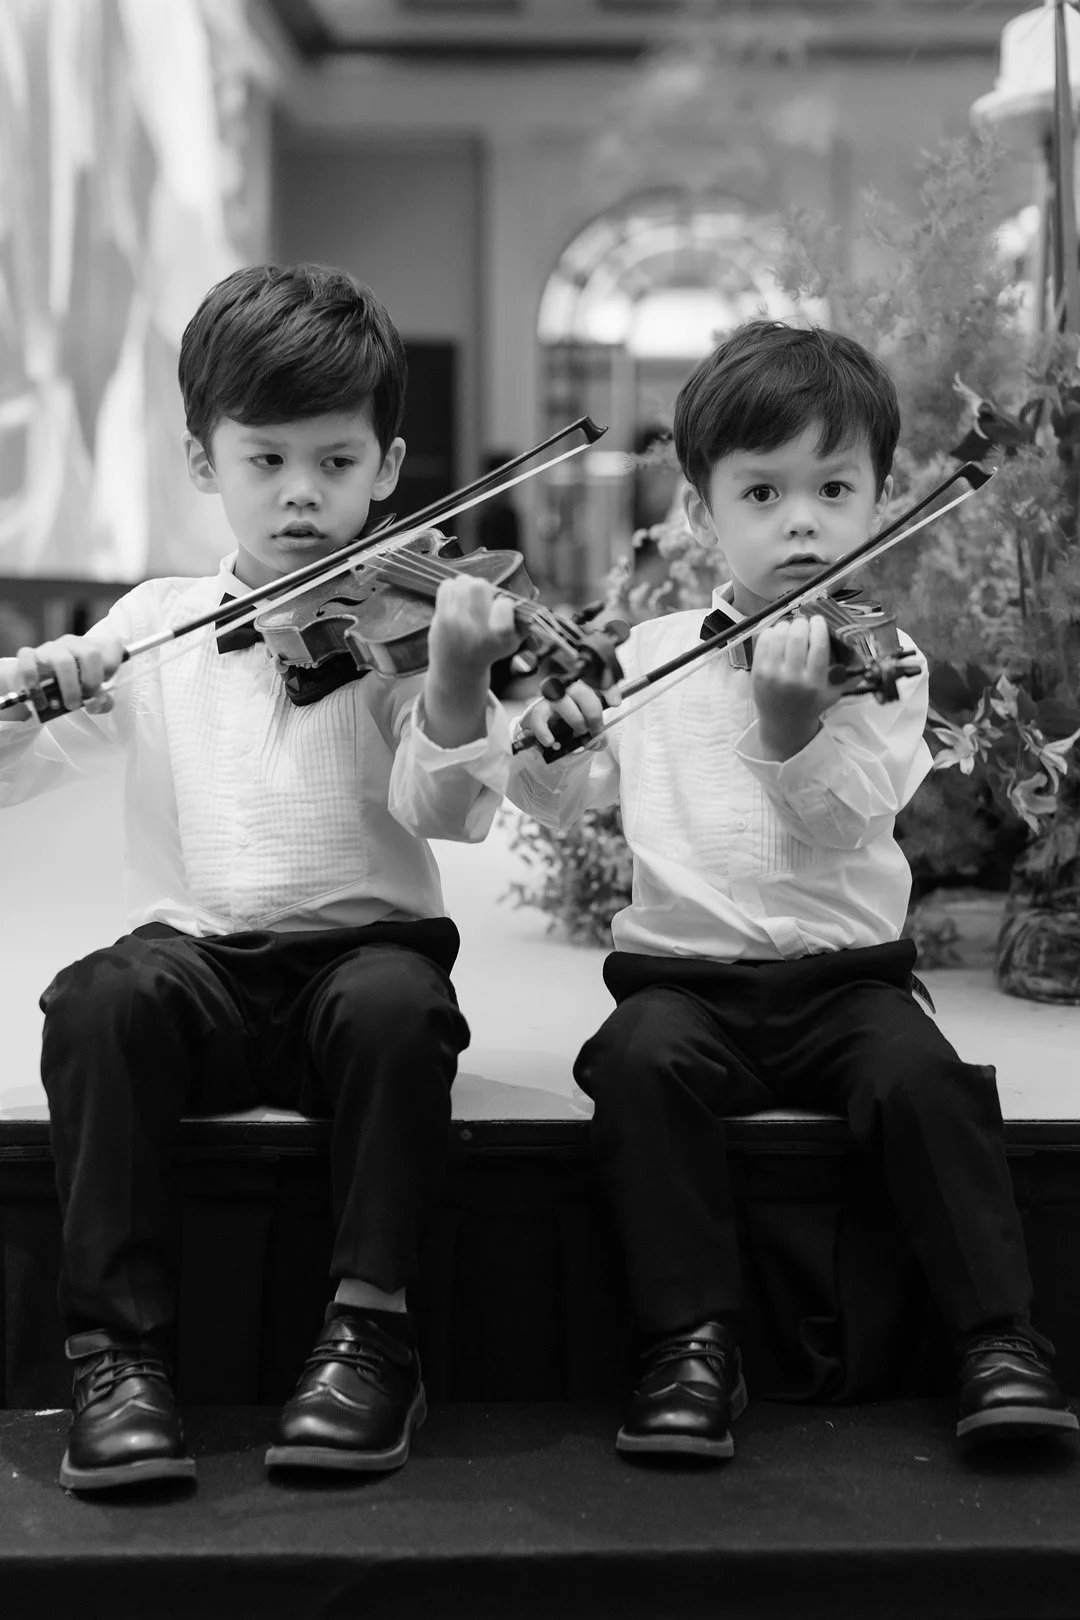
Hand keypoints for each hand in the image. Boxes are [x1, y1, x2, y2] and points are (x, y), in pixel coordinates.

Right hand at [11, 632, 126, 717]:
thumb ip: (101, 700)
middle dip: (92, 680)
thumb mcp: (88, 691)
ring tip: (69, 705)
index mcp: (91, 648)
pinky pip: (30, 664)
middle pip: (90, 653)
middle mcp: (72, 643)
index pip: (112, 645)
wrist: (36, 682)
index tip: (105, 682)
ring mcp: (50, 648)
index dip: (112, 667)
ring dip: (70, 688)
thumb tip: (99, 704)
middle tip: (88, 696)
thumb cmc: (68, 684)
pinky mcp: (28, 656)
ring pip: (63, 661)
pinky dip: (35, 684)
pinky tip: (42, 700)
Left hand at [426, 575, 519, 683]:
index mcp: (500, 638)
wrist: (457, 669)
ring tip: (470, 598)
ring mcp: (456, 624)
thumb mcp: (512, 642)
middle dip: (484, 586)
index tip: (503, 607)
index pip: (504, 607)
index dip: (505, 602)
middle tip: (483, 597)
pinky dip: (453, 588)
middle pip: (479, 585)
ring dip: (468, 585)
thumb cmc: (489, 650)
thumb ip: (523, 621)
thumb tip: (530, 598)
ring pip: (462, 581)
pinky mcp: (440, 619)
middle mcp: (476, 631)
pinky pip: (446, 586)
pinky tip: (457, 600)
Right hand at [520, 678, 620, 751]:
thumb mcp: (588, 722)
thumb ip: (597, 731)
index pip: (597, 680)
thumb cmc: (574, 718)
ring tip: (579, 732)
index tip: (616, 703)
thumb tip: (600, 742)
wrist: (550, 723)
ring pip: (562, 701)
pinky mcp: (538, 709)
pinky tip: (551, 742)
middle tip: (596, 731)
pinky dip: (544, 731)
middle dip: (593, 714)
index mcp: (584, 685)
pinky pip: (539, 718)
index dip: (608, 689)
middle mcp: (567, 687)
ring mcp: (551, 697)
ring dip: (575, 719)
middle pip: (582, 692)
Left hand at [751, 613, 839, 758]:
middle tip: (804, 623)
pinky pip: (762, 641)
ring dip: (786, 626)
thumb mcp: (833, 695)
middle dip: (802, 623)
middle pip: (796, 636)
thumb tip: (863, 655)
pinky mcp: (758, 671)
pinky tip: (778, 635)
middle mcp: (792, 677)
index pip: (818, 645)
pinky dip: (771, 632)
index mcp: (814, 682)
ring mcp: (772, 674)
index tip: (819, 620)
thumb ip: (846, 676)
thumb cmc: (811, 705)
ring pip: (778, 635)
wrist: (783, 724)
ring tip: (791, 628)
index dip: (819, 627)